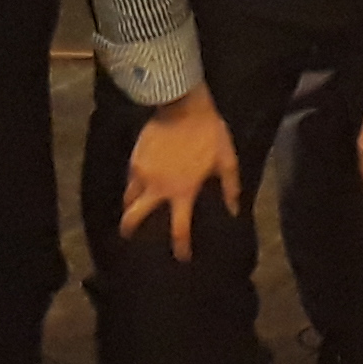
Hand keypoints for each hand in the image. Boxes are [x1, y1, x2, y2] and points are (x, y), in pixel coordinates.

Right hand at [121, 92, 243, 261]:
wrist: (183, 105)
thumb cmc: (209, 133)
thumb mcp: (227, 160)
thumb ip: (231, 188)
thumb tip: (235, 211)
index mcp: (182, 192)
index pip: (179, 229)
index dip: (181, 247)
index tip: (182, 257)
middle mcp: (158, 188)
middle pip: (134, 218)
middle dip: (129, 230)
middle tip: (128, 236)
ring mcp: (142, 173)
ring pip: (127, 198)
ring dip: (129, 207)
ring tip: (131, 209)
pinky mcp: (134, 158)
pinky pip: (129, 178)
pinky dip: (132, 185)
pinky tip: (138, 183)